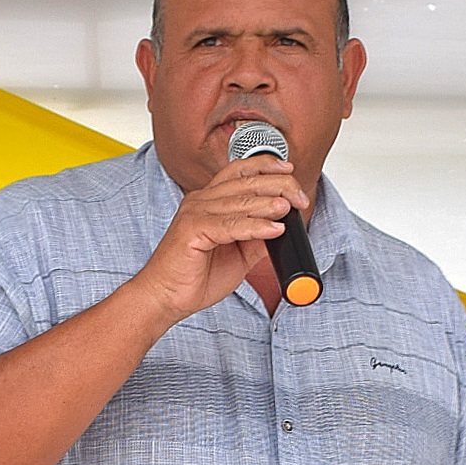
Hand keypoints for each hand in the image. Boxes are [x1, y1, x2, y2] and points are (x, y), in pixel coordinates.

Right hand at [132, 155, 306, 321]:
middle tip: (299, 197)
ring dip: (269, 203)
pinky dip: (255, 226)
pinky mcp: (193, 230)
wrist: (166, 298)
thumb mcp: (238, 255)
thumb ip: (257, 238)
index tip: (289, 171)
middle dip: (277, 186)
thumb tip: (284, 228)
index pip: (239, 171)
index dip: (265, 166)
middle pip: (245, 182)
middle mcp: (201, 201)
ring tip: (290, 207)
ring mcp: (195, 213)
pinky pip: (231, 225)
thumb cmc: (193, 276)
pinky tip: (274, 228)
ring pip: (240, 201)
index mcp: (209, 201)